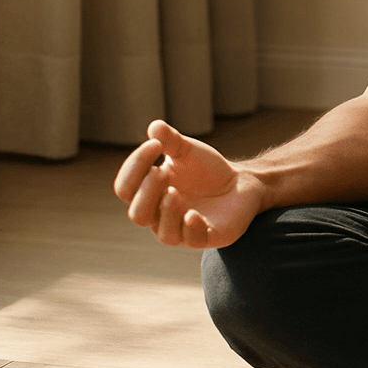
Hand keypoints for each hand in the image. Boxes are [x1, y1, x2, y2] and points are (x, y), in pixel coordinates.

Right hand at [112, 119, 264, 248]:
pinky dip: (190, 228)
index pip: (126, 188)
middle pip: (137, 214)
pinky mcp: (208, 236)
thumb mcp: (187, 151)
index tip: (154, 145)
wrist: (241, 182)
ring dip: (166, 212)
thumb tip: (154, 127)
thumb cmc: (207, 169)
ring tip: (174, 192)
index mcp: (149, 195)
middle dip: (147, 192)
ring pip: (163, 233)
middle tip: (164, 172)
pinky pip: (193, 241)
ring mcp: (184, 230)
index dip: (134, 167)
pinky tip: (193, 214)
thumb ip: (170, 140)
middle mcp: (161, 217)